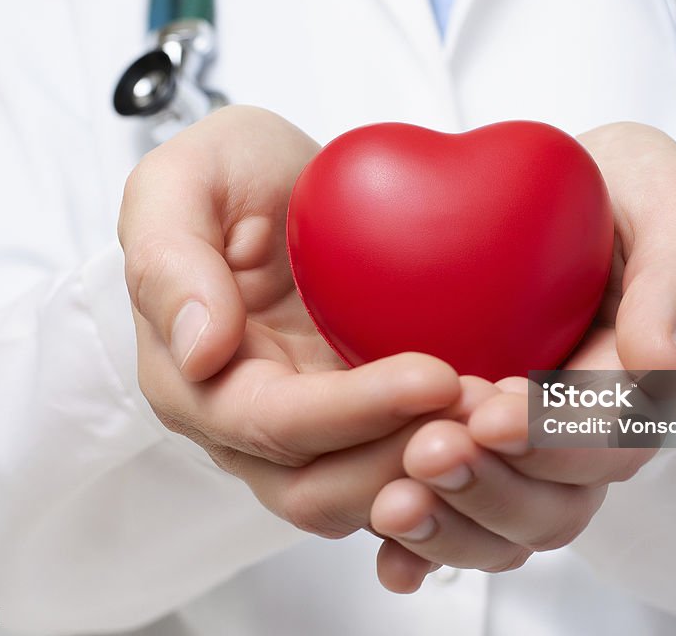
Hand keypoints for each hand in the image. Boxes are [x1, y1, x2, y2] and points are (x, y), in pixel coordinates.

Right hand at [118, 106, 462, 536]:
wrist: (282, 189)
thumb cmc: (230, 177)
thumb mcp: (183, 182)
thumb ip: (170, 259)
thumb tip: (202, 351)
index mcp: (192, 381)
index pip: (272, 424)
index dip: (354, 411)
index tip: (434, 375)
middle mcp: (245, 429)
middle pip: (322, 486)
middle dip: (406, 456)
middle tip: (489, 408)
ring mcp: (306, 438)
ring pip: (367, 498)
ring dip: (437, 474)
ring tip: (504, 418)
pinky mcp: (359, 432)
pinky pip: (402, 477)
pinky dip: (451, 468)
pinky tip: (502, 431)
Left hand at [370, 123, 675, 590]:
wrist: (558, 198)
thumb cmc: (620, 196)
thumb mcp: (670, 204)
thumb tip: (663, 360)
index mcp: (638, 382)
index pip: (613, 434)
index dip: (557, 437)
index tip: (494, 413)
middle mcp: (585, 431)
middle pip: (557, 499)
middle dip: (493, 486)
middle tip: (428, 454)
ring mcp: (530, 448)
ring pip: (507, 523)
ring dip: (454, 523)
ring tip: (394, 501)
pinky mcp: (477, 448)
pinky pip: (459, 514)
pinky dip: (424, 546)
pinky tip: (389, 557)